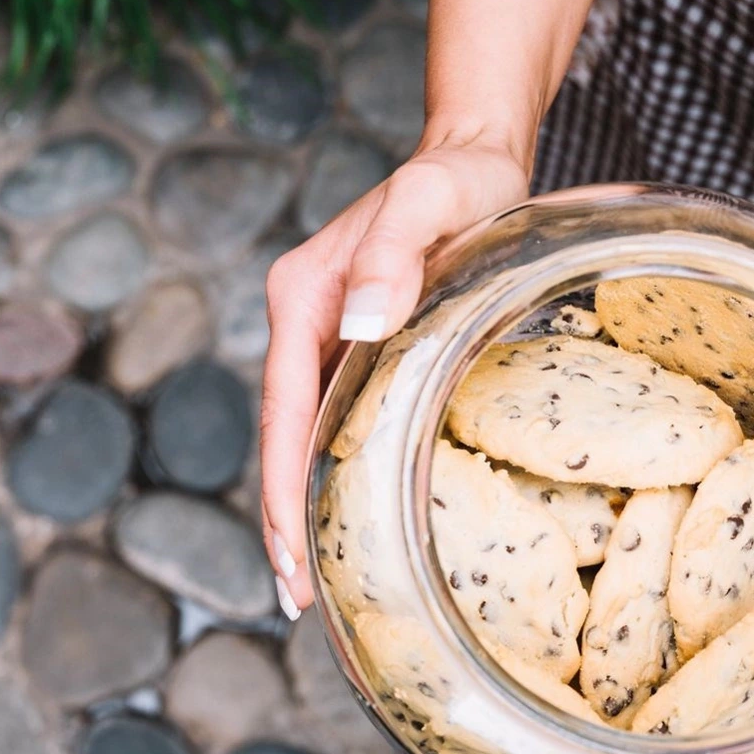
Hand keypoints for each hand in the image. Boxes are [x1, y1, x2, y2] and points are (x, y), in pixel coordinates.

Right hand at [260, 132, 529, 617]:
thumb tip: (357, 326)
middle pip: (284, 434)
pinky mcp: (357, 343)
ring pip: (306, 433)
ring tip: (317, 576)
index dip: (282, 485)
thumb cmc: (455, 177)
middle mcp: (307, 321)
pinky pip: (335, 417)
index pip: (284, 410)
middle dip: (286, 515)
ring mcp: (329, 334)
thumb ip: (391, 255)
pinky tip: (352, 507)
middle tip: (300, 596)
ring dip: (306, 502)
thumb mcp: (427, 201)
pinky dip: (335, 469)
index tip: (291, 556)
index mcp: (303, 297)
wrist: (472, 156)